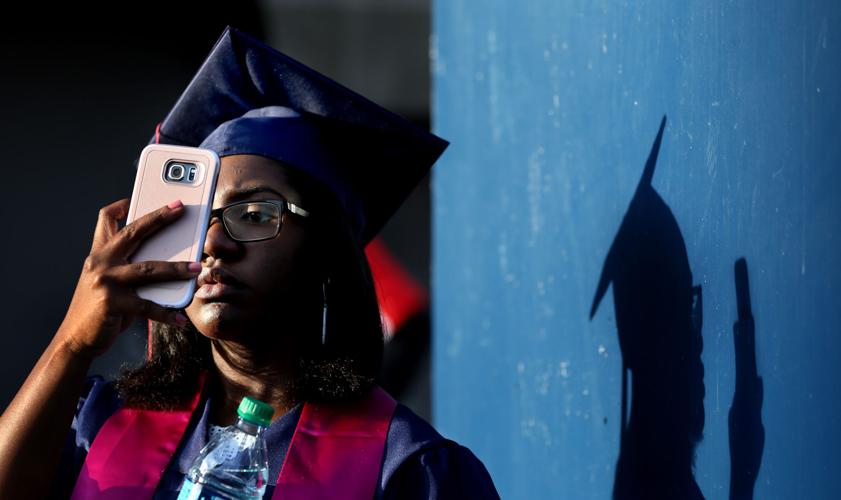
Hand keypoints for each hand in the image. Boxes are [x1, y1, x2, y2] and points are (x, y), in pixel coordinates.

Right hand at [56, 198, 200, 357]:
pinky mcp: (112, 303)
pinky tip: (181, 319)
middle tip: (180, 208)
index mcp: (99, 254)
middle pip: (134, 232)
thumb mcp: (109, 282)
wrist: (76, 338)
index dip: (122, 204)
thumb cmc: (100, 309)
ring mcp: (105, 281)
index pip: (106, 219)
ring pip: (149, 268)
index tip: (140, 196)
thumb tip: (169, 259)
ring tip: (197, 268)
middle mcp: (100, 262)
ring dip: (176, 268)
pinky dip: (167, 313)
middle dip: (159, 218)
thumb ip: (129, 267)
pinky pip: (148, 306)